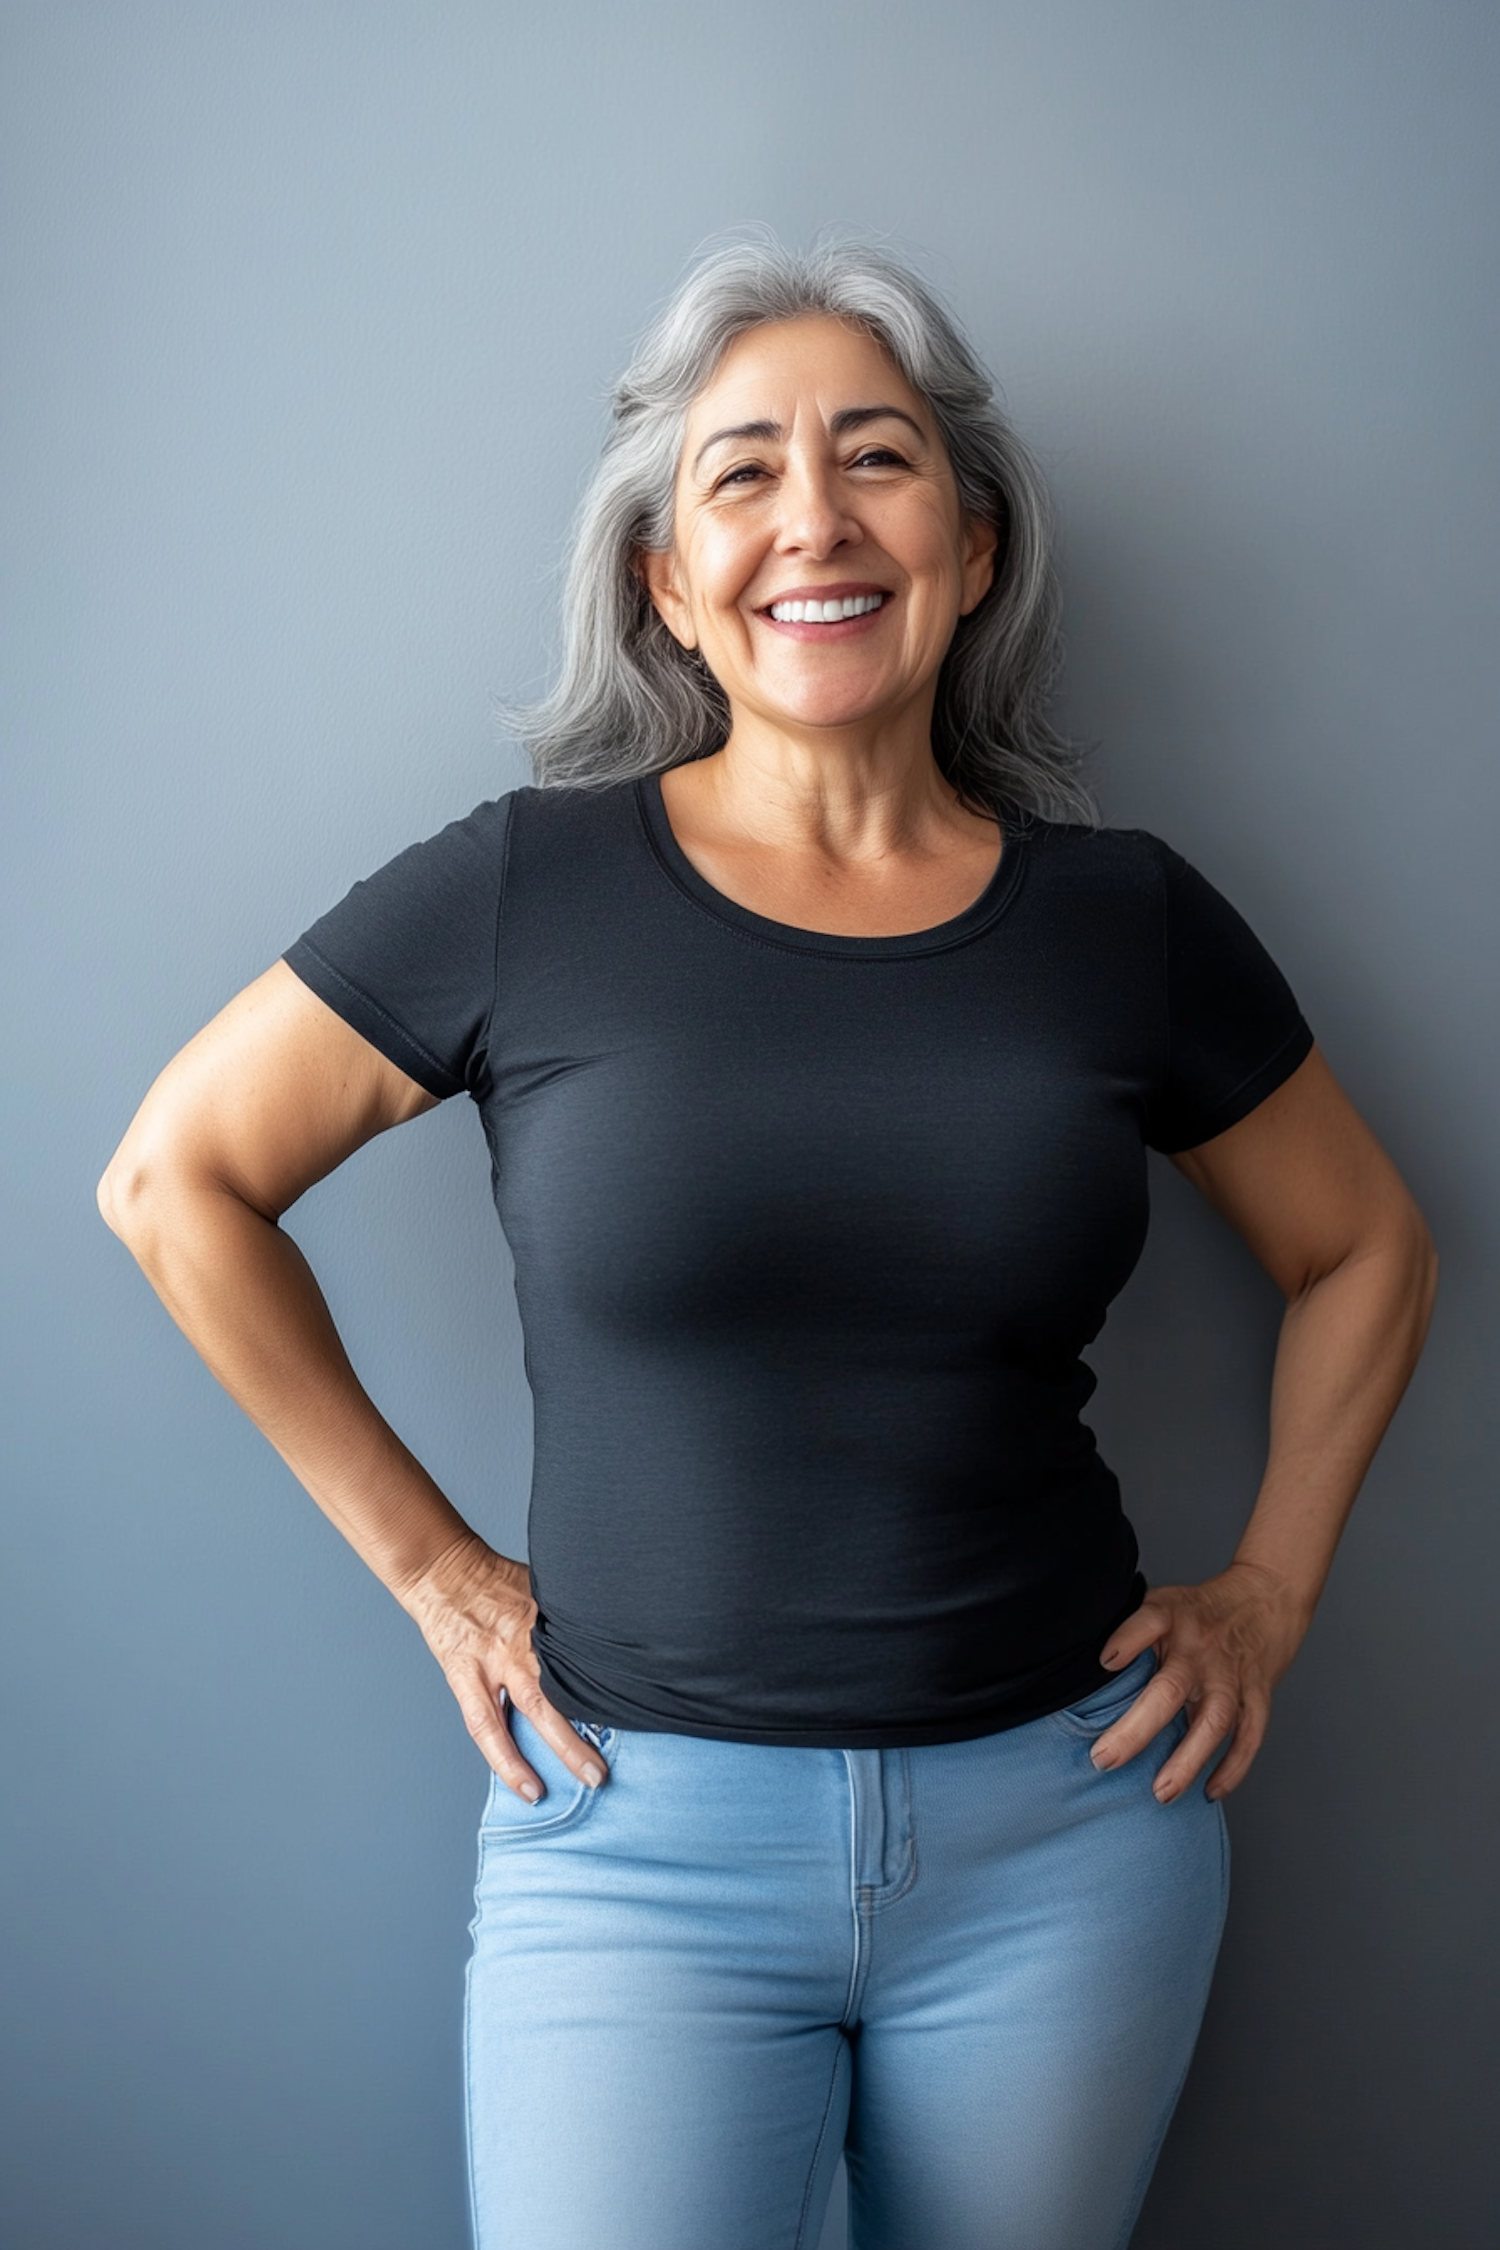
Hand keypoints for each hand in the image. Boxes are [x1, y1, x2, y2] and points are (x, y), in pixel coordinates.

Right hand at [398, 1531, 607, 1801]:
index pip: (589, 1654)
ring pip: (534, 1711)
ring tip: (587, 1781)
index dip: (615, 1680)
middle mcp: (525, 1643)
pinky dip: (506, 1760)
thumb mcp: (543, 1587)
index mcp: (546, 1620)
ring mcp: (494, 1661)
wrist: (443, 1574)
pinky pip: (485, 1727)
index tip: (642, 1705)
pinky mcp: (465, 1677)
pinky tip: (526, 1786)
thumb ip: (569, 1618)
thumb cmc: (496, 1581)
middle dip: (598, 1720)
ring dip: (561, 1748)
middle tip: (623, 1754)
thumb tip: (613, 1636)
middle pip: (570, 1685)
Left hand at [1089, 1562, 1310, 1802]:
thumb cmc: (1199, 1609)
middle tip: (1104, 1760)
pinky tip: (1209, 1790)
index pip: (1148, 1622)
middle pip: (1169, 1689)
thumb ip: (1131, 1630)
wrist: (1267, 1597)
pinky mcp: (1257, 1695)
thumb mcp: (1163, 1603)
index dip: (1127, 1639)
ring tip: (1161, 1792)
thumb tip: (1079, 1665)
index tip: (1104, 1662)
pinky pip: (1249, 1736)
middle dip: (1136, 1729)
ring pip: (1214, 1721)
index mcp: (1172, 1616)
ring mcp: (1231, 1675)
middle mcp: (1201, 1648)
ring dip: (1187, 1759)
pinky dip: (1232, 1767)